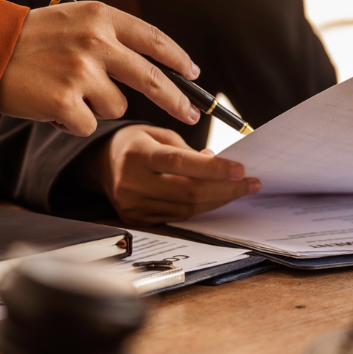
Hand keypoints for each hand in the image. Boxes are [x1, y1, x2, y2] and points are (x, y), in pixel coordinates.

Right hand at [0, 2, 201, 135]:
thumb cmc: (26, 40)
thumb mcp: (71, 21)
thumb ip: (109, 37)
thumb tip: (152, 66)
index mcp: (101, 17)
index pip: (154, 39)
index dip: (178, 59)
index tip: (194, 74)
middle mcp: (96, 41)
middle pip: (152, 79)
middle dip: (177, 102)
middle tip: (192, 117)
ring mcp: (82, 72)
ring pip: (117, 107)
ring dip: (97, 108)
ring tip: (65, 92)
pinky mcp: (65, 101)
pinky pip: (89, 125)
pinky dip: (72, 122)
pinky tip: (50, 106)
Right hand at [94, 125, 259, 224]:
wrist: (102, 165)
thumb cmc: (136, 144)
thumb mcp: (158, 134)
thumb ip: (187, 150)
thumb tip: (217, 165)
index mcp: (136, 154)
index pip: (178, 162)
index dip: (212, 168)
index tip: (240, 169)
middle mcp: (131, 182)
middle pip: (187, 191)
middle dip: (225, 189)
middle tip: (250, 182)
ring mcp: (133, 205)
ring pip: (186, 208)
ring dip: (218, 200)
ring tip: (238, 189)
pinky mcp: (136, 219)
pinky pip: (178, 217)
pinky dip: (201, 207)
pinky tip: (216, 197)